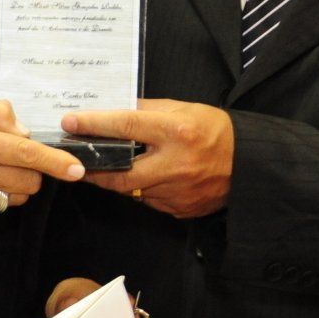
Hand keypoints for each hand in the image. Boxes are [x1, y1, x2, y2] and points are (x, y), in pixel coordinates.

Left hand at [63, 99, 234, 217]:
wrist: (248, 164)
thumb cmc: (216, 130)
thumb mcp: (185, 108)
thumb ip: (149, 110)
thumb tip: (115, 109)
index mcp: (176, 131)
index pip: (126, 126)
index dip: (94, 124)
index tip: (70, 121)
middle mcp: (174, 164)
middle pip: (119, 173)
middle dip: (93, 168)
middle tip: (75, 161)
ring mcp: (176, 192)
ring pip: (132, 190)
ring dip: (118, 179)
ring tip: (108, 167)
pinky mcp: (179, 209)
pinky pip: (148, 201)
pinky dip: (140, 190)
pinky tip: (143, 179)